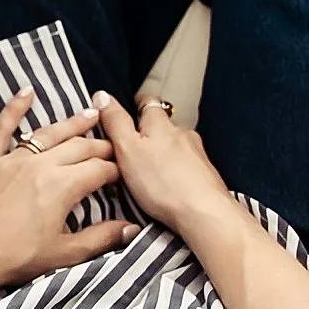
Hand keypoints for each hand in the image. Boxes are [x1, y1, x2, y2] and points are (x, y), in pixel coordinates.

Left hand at [0, 89, 133, 295]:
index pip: (99, 170)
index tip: (123, 174)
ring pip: (48, 133)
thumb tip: (131, 228)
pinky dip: (14, 108)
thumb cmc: (15, 258)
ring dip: (72, 123)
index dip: (115, 171)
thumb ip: (101, 238)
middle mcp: (40, 164)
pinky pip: (1, 128)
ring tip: (90, 114)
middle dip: (100, 146)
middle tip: (113, 147)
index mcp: (62, 186)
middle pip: (78, 147)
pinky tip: (27, 92)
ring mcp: (11, 159)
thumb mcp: (65, 253)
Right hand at [93, 90, 235, 235]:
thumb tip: (103, 95)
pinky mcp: (205, 174)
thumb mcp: (127, 149)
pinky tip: (167, 186)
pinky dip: (174, 172)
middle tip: (129, 149)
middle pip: (161, 125)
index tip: (123, 113)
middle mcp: (181, 132)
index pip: (147, 101)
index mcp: (160, 123)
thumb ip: (115, 121)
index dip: (135, 104)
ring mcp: (196, 153)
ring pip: (174, 146)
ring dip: (162, 154)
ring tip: (147, 172)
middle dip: (147, 134)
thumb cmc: (163, 183)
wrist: (203, 213)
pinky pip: (185, 166)